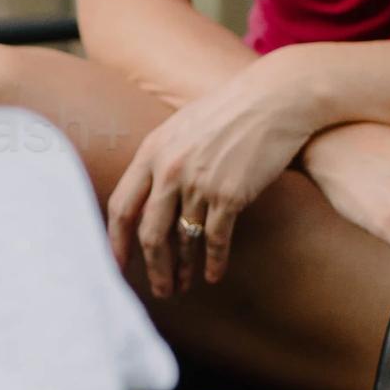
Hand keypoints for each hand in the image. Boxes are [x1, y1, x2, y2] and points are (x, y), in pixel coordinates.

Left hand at [107, 50, 327, 296]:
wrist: (274, 100)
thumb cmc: (229, 113)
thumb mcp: (180, 128)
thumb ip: (160, 158)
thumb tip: (146, 195)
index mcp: (151, 151)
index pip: (121, 205)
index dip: (115, 239)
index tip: (116, 264)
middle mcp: (169, 169)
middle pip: (148, 231)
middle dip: (150, 266)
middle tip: (157, 289)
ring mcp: (199, 182)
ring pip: (183, 239)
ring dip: (182, 268)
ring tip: (181, 286)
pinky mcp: (230, 194)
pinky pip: (215, 238)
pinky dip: (214, 261)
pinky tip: (213, 275)